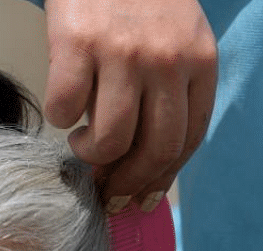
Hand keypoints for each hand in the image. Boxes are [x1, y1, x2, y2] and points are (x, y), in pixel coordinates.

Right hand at [42, 0, 217, 212]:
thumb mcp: (179, 38)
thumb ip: (174, 89)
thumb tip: (149, 162)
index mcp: (200, 63)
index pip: (189, 140)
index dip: (164, 178)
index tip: (143, 198)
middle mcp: (168, 61)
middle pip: (156, 148)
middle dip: (130, 182)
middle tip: (107, 189)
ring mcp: (124, 52)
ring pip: (113, 138)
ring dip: (93, 156)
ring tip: (83, 146)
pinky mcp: (78, 42)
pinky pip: (68, 107)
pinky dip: (62, 120)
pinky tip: (65, 113)